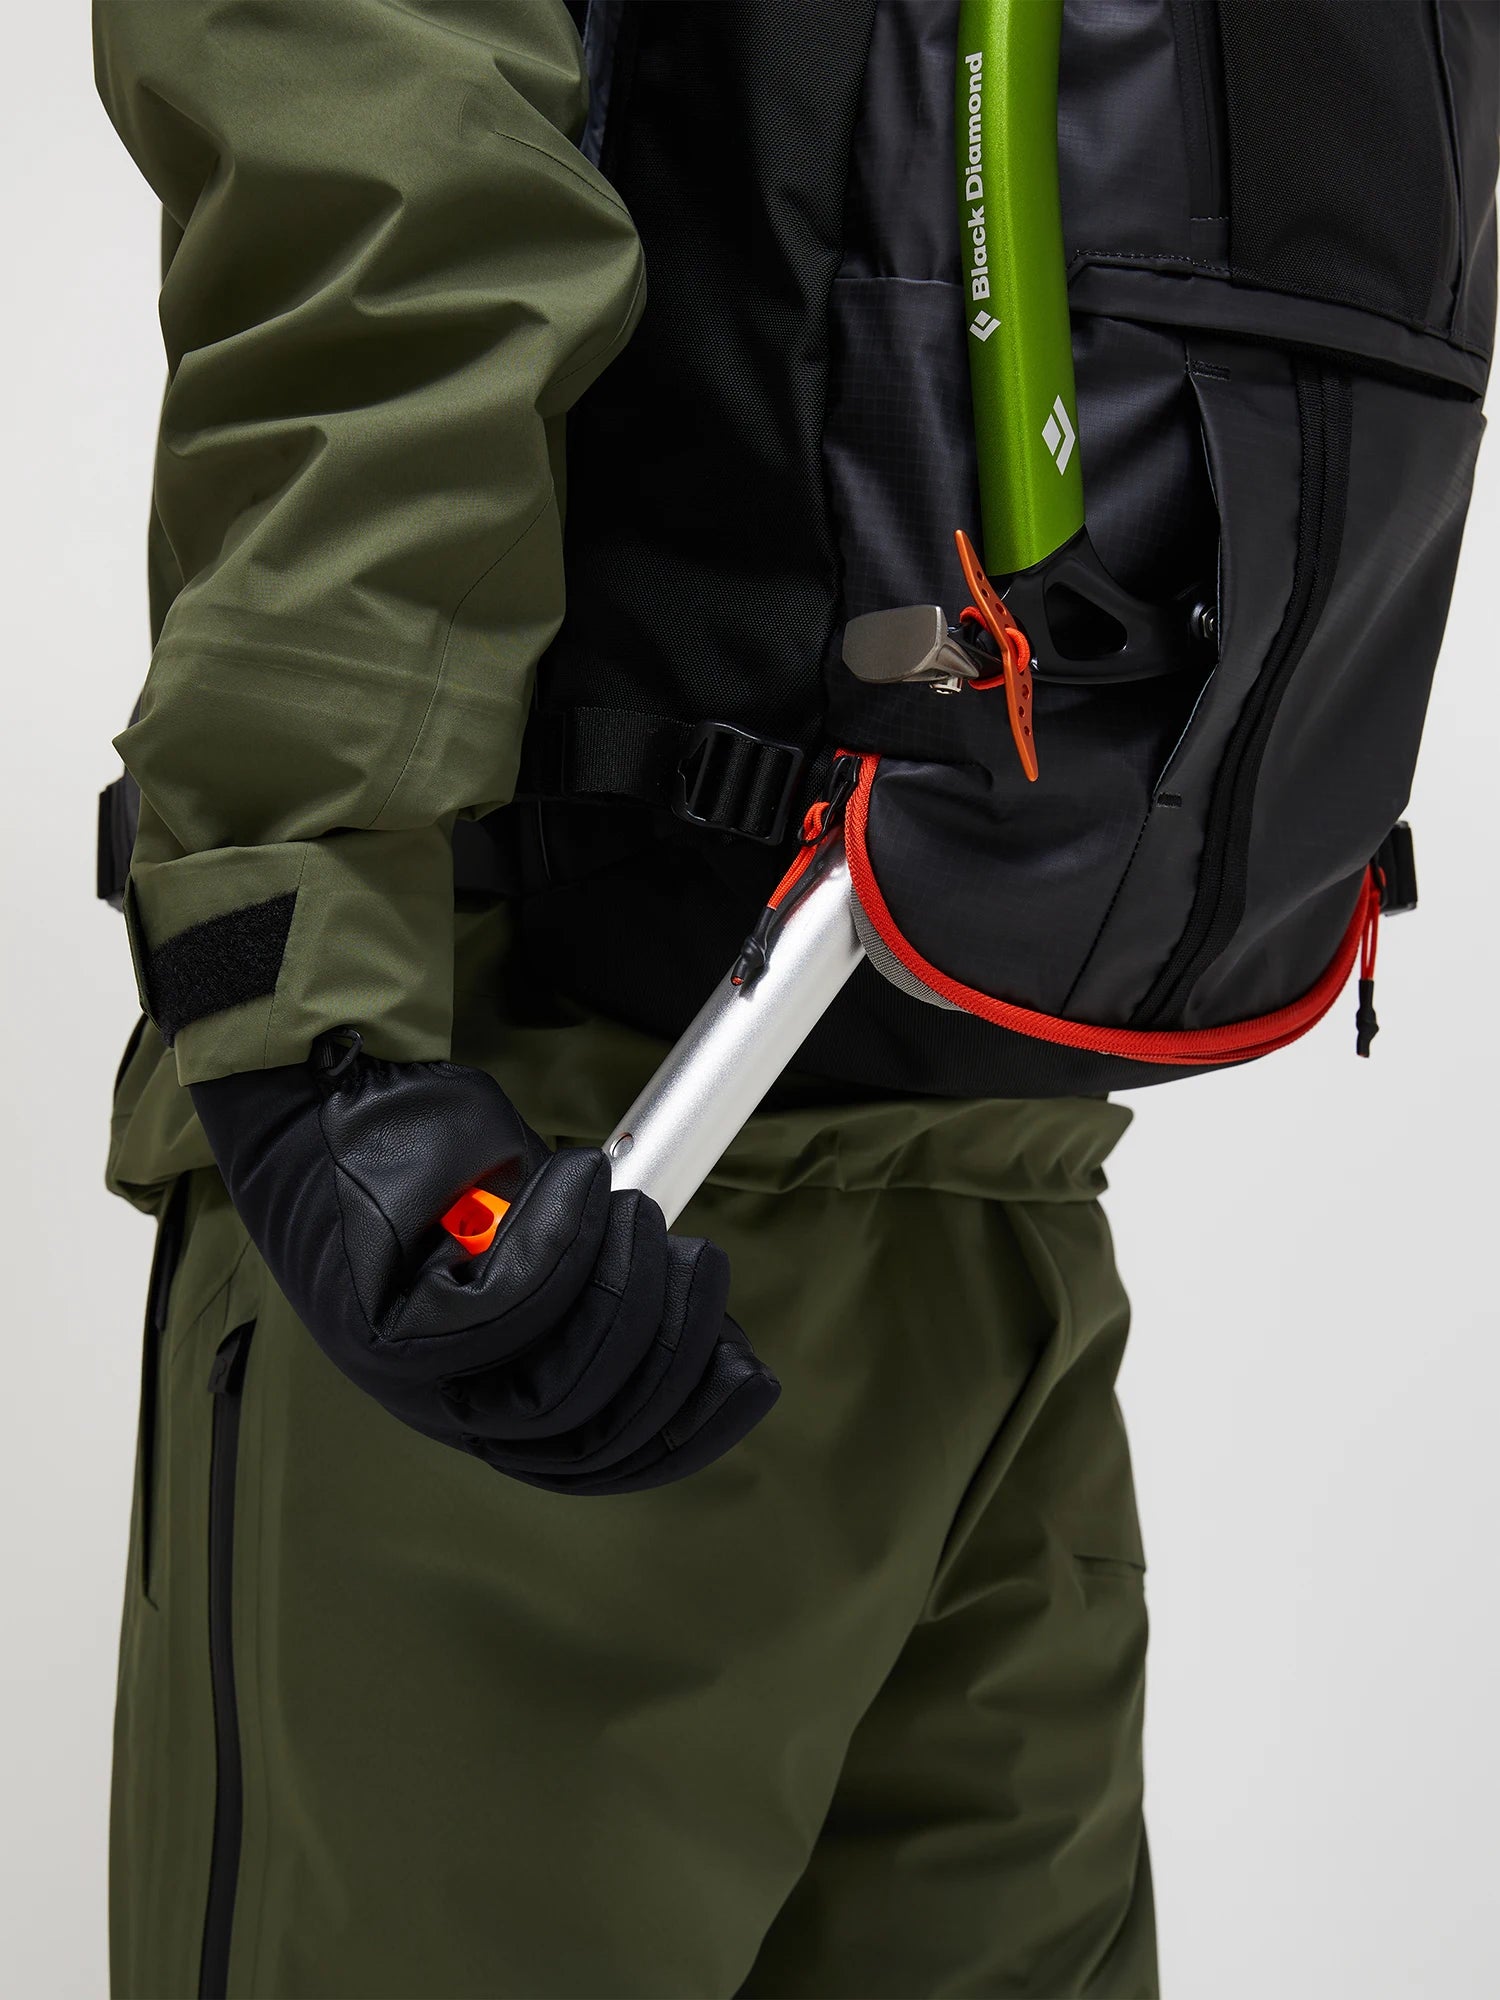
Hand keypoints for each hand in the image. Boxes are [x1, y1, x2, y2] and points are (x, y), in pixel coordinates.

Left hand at [189, 1031, 778, 1494]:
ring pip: (555, 1387)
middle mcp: (444, 1411)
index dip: (686, 1430)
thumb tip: (722, 1344)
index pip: (598, 1463)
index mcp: (487, 1405)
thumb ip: (615, 1303)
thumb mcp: (547, 1251)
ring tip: (633, 1209)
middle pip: (588, 1437)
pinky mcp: (382, 1329)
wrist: (324, 1105)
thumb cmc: (439, 1172)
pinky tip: (581, 1184)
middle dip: (667, 1346)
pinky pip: (505, 1315)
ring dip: (619, 1290)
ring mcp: (405, 1381)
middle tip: (692, 1255)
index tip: (749, 1371)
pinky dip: (562, 1244)